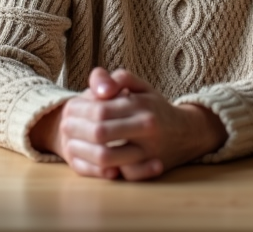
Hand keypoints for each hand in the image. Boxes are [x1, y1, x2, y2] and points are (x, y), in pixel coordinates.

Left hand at [29, 67, 226, 180]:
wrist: (188, 133)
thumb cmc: (156, 108)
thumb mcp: (141, 86)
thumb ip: (118, 78)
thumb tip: (100, 90)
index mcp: (142, 106)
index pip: (100, 108)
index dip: (79, 110)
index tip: (68, 109)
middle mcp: (147, 129)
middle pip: (100, 132)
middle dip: (75, 129)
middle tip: (64, 126)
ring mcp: (148, 152)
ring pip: (106, 158)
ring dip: (82, 151)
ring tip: (71, 142)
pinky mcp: (146, 170)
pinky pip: (117, 173)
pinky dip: (100, 167)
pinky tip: (88, 158)